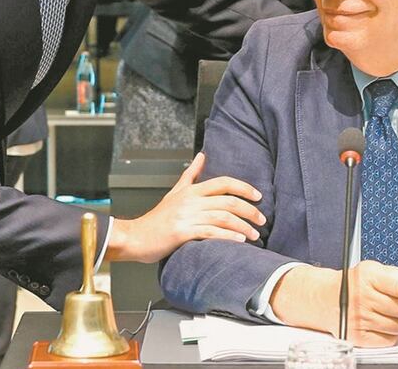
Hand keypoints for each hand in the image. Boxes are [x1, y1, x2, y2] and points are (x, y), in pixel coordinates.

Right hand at [106, 152, 264, 262]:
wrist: (135, 237)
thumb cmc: (157, 218)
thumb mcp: (175, 192)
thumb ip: (191, 174)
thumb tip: (202, 155)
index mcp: (191, 190)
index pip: (224, 182)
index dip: (244, 188)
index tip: (258, 196)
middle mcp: (190, 201)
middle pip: (228, 201)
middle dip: (249, 210)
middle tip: (262, 219)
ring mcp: (186, 216)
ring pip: (222, 217)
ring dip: (242, 226)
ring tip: (254, 235)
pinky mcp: (182, 232)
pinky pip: (210, 232)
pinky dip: (227, 236)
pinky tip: (239, 241)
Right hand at [270, 261, 397, 347]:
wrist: (326, 298)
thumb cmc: (354, 283)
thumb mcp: (372, 270)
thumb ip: (396, 277)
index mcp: (368, 276)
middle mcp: (362, 297)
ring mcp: (360, 318)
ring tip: (389, 312)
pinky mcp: (358, 335)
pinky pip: (388, 339)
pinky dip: (390, 334)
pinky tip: (383, 323)